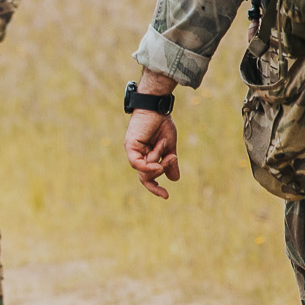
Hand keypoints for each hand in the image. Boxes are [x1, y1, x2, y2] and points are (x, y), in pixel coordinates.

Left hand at [124, 70, 181, 198]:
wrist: (157, 108)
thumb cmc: (162, 123)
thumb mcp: (169, 147)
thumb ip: (170, 163)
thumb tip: (174, 179)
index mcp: (146, 156)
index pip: (148, 176)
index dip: (155, 187)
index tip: (166, 196)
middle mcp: (138, 155)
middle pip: (145, 177)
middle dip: (156, 182)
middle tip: (166, 186)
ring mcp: (133, 151)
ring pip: (145, 170)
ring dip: (158, 164)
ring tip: (166, 151)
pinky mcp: (130, 146)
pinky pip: (137, 163)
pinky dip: (148, 166)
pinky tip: (157, 165)